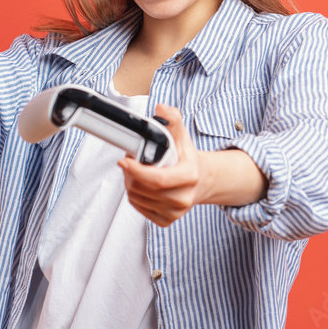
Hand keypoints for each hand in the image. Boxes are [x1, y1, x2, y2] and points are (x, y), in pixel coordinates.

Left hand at [119, 104, 207, 226]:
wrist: (202, 182)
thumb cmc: (188, 160)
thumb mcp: (183, 138)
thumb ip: (172, 120)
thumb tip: (162, 108)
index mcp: (190, 177)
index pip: (157, 179)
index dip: (137, 171)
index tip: (124, 161)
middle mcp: (183, 198)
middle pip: (143, 189)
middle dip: (130, 174)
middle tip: (130, 162)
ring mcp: (175, 212)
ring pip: (137, 198)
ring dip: (130, 183)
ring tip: (136, 172)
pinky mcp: (167, 220)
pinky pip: (139, 208)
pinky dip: (135, 196)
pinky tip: (141, 186)